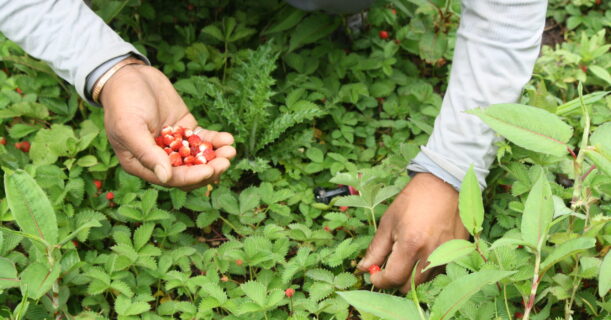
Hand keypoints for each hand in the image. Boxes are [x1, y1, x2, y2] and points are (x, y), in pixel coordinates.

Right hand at [100, 64, 235, 189]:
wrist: (129, 75)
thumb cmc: (123, 102)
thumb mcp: (130, 127)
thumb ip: (147, 153)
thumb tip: (165, 177)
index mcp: (142, 164)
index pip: (171, 179)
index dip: (192, 177)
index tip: (210, 170)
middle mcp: (159, 158)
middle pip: (189, 172)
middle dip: (209, 169)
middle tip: (226, 162)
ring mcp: (174, 144)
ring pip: (199, 158)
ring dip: (216, 157)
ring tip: (230, 151)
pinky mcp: (185, 129)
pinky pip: (203, 140)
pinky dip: (216, 141)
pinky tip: (228, 139)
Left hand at [357, 173, 468, 291]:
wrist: (442, 186)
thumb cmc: (412, 201)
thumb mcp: (388, 222)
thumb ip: (376, 249)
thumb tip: (363, 268)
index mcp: (410, 246)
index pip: (392, 278)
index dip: (379, 280)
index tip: (374, 275)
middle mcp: (430, 255)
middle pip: (408, 287)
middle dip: (395, 281)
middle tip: (388, 268)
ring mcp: (446, 256)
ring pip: (424, 283)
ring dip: (411, 277)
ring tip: (406, 258)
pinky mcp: (457, 255)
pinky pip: (438, 273)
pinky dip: (426, 270)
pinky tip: (421, 255)